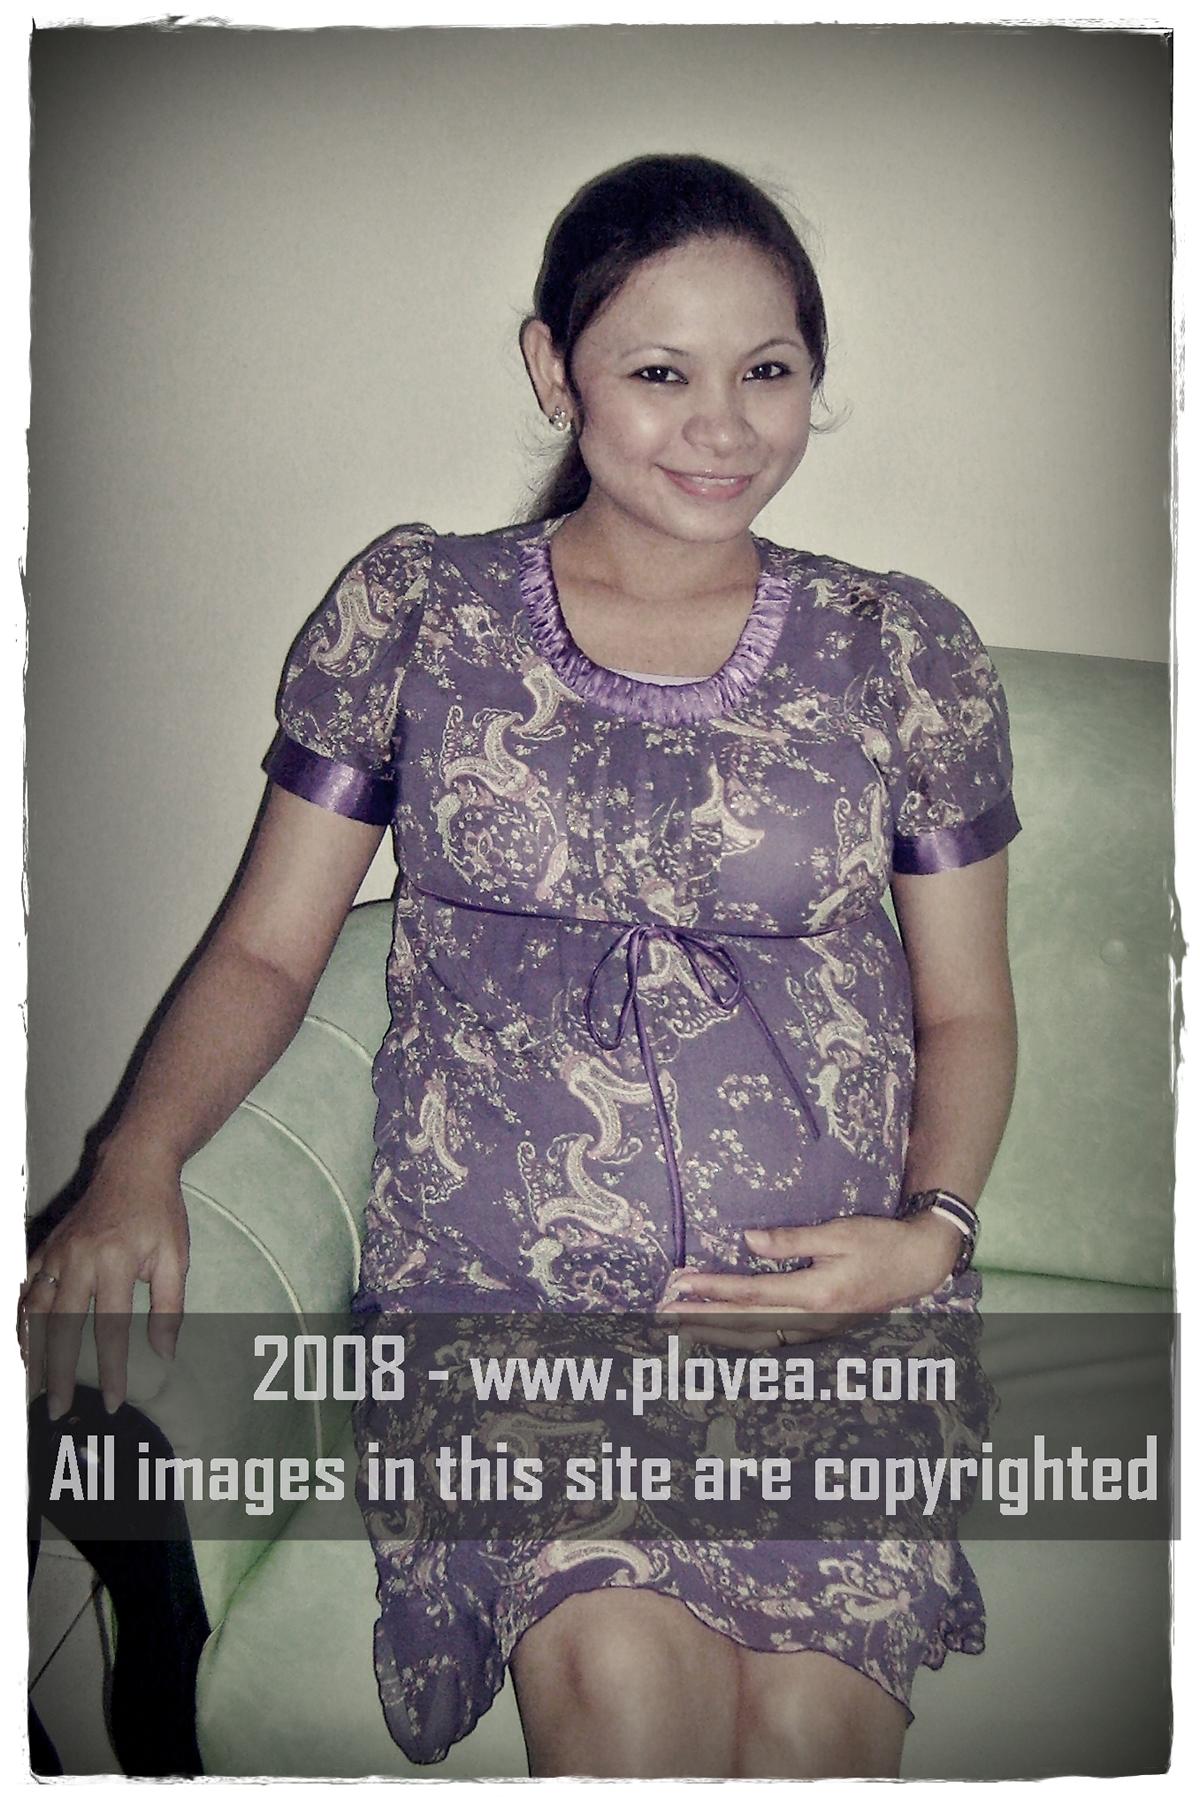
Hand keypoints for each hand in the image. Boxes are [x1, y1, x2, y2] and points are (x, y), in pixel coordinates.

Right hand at [18, 1135, 189, 1418]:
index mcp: (116, 1263)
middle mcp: (79, 1260)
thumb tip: (164, 1353)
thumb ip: (170, 1307)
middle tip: (56, 1407)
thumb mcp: (175, 1256)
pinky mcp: (46, 1247)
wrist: (133, 1165)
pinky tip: (20, 1340)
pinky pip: (25, 1287)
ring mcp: (56, 1253)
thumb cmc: (159, 1213)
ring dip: (30, 1348)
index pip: (110, 1329)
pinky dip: (19, 1316)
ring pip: (34, 1310)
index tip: (112, 1401)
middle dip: (58, 1372)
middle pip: (61, 1328)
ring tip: (27, 1382)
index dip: (111, 1370)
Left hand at [655, 1213, 961, 1347]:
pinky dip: (742, 1338)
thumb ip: (792, 1240)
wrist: (919, 1265)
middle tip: (666, 1311)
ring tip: (682, 1323)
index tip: (683, 1284)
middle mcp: (814, 1320)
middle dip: (705, 1317)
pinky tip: (721, 1333)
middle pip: (748, 1324)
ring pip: (758, 1339)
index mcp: (817, 1295)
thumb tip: (748, 1241)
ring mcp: (818, 1330)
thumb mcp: (838, 1233)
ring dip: (718, 1331)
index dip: (716, 1290)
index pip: (753, 1295)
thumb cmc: (880, 1243)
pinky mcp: (820, 1330)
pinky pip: (772, 1340)